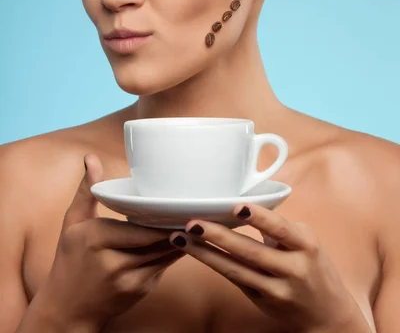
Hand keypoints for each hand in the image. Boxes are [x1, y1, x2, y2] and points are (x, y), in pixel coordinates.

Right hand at [40, 154, 183, 329]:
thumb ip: (87, 190)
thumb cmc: (69, 260)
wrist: (66, 310)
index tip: (177, 205)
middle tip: (194, 208)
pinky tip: (182, 238)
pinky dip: (172, 252)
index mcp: (96, 240)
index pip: (138, 228)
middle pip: (155, 241)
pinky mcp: (139, 291)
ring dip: (180, 239)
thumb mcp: (73, 223)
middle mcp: (113, 263)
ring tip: (194, 220)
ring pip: (163, 254)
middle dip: (175, 226)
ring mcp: (128, 281)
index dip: (161, 220)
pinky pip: (162, 267)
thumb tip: (91, 158)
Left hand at [169, 204, 368, 332]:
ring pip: (236, 269)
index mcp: (305, 245)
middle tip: (193, 222)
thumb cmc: (313, 266)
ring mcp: (276, 288)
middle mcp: (292, 268)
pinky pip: (233, 279)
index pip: (281, 229)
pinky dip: (213, 263)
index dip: (259, 218)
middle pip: (251, 251)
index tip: (236, 207)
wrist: (327, 315)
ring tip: (180, 237)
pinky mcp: (261, 300)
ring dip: (205, 252)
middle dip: (218, 236)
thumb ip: (277, 226)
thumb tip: (240, 204)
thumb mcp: (304, 241)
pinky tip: (194, 251)